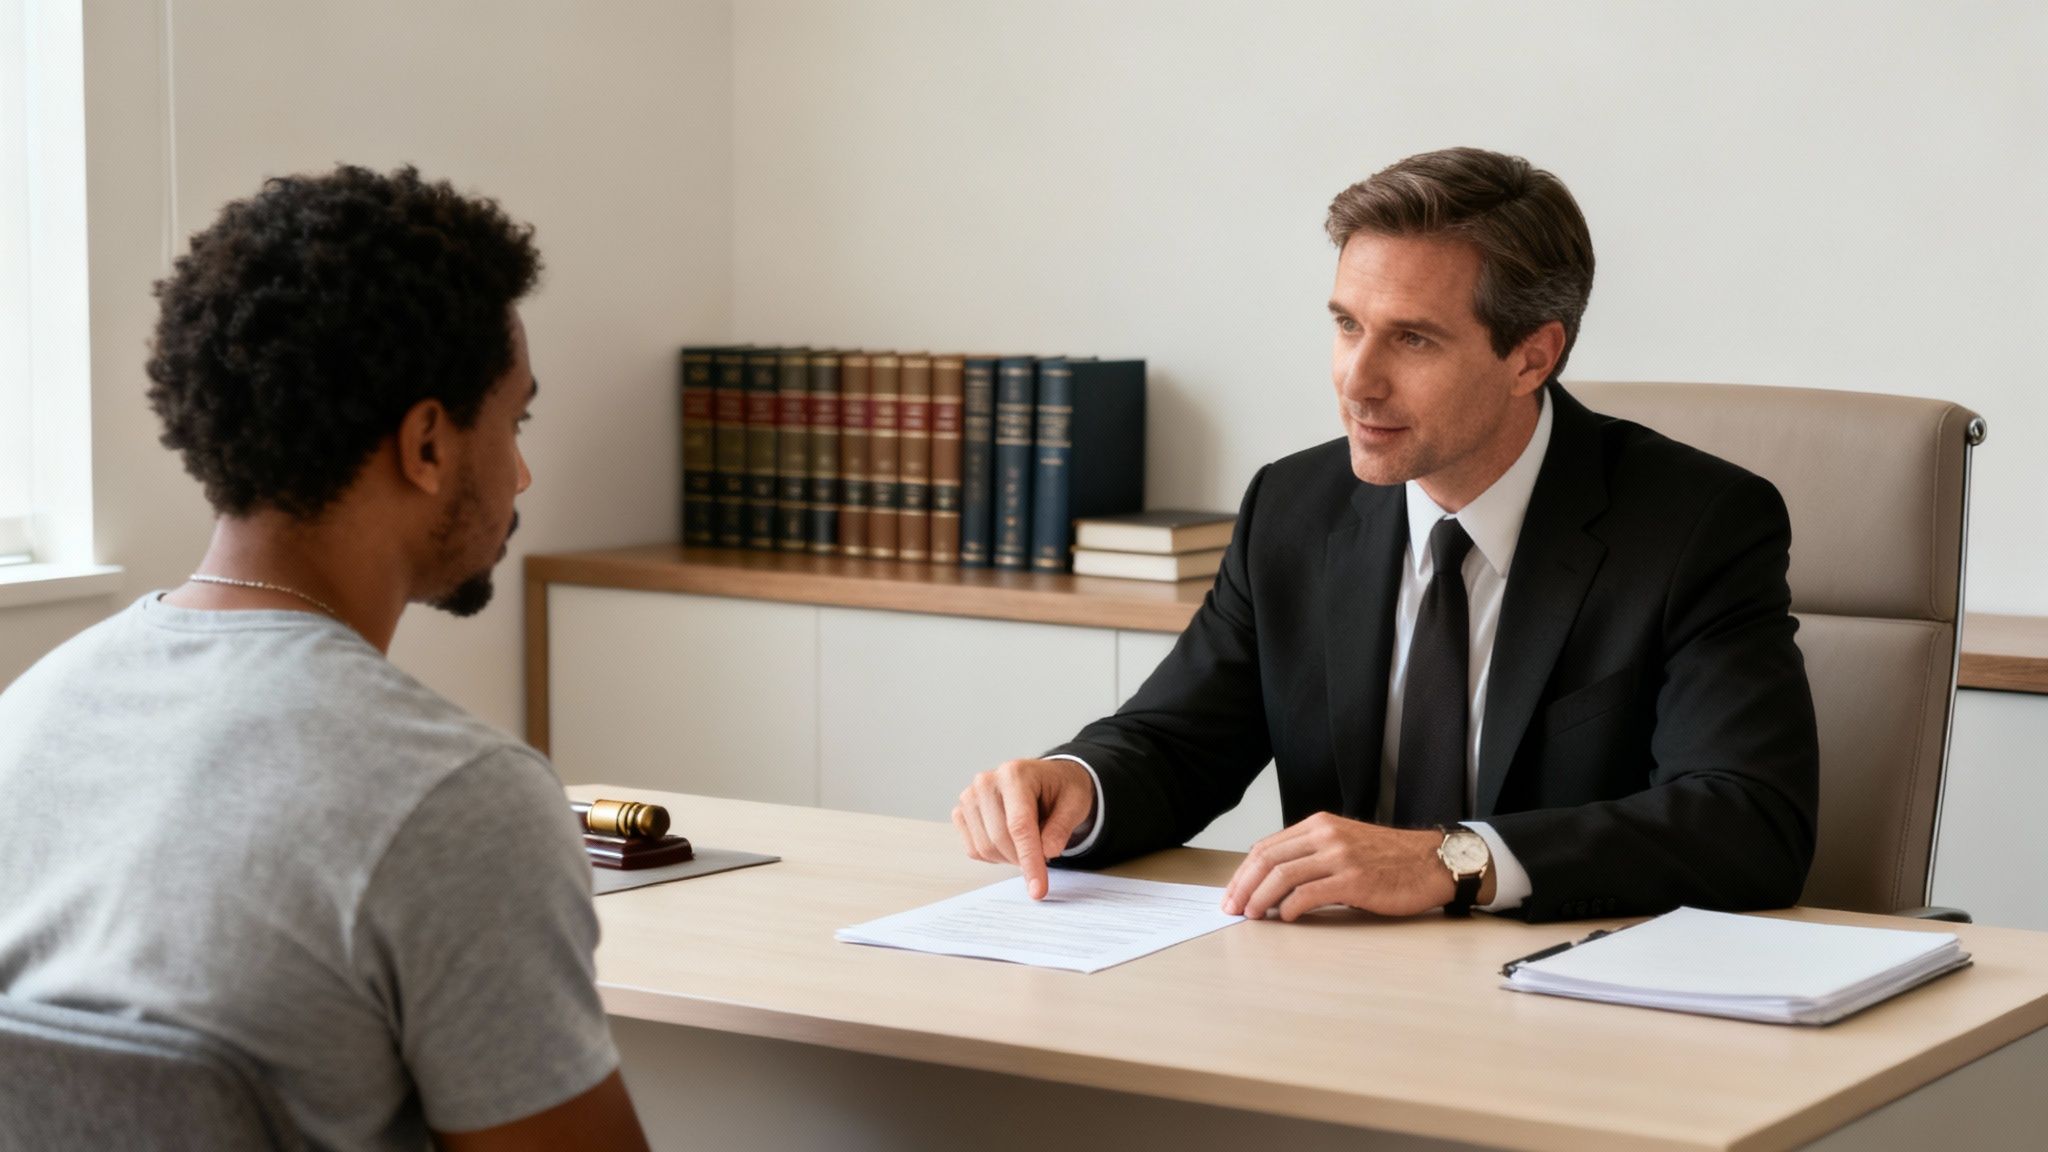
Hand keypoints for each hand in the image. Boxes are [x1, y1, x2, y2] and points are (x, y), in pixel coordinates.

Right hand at [954, 758, 1095, 899]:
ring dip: (1010, 857)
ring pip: (985, 848)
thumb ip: (1062, 828)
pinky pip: (974, 850)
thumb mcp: (1075, 804)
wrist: (1045, 780)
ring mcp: (970, 797)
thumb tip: (1047, 852)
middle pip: (1000, 840)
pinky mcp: (962, 812)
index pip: (1019, 825)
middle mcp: (986, 782)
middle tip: (1044, 854)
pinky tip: (1010, 841)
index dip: (1029, 860)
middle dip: (1023, 859)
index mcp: (1015, 774)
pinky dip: (995, 855)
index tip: (1038, 889)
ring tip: (1028, 841)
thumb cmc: (1060, 790)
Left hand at [1222, 813, 1475, 920]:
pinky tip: (1285, 917)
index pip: (1266, 847)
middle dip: (1243, 886)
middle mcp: (1326, 835)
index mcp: (1319, 825)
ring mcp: (1340, 856)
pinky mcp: (1355, 880)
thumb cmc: (1389, 860)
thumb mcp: (1344, 845)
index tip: (1232, 893)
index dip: (1243, 872)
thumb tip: (1272, 884)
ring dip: (1260, 898)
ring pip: (1283, 875)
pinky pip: (1309, 893)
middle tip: (1233, 908)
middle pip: (1268, 859)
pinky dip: (1290, 907)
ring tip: (1252, 916)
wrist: (1432, 863)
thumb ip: (1312, 856)